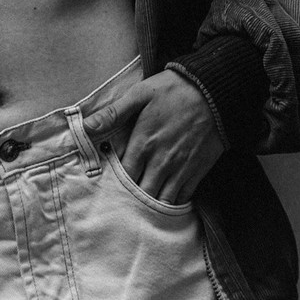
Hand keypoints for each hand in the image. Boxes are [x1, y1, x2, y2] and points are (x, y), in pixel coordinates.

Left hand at [82, 69, 224, 203]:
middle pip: (142, 194)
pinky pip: (184, 197)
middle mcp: (161, 161)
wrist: (213, 90)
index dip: (116, 186)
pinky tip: (165, 201)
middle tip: (124, 204)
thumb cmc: (173, 90)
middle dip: (132, 201)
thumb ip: (113, 114)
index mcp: (143, 143)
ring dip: (152, 206)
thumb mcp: (139, 94)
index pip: (124, 178)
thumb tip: (85, 127)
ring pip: (163, 201)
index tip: (110, 187)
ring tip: (142, 208)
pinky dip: (174, 203)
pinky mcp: (198, 170)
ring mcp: (181, 168)